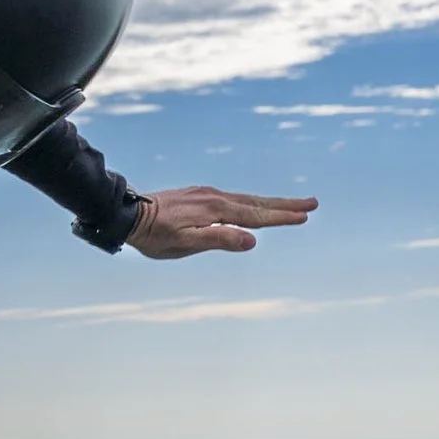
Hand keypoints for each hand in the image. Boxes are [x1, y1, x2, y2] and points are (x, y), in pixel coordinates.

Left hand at [127, 186, 316, 258]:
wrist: (126, 214)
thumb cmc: (154, 236)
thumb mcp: (185, 244)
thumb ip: (219, 240)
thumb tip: (252, 239)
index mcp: (216, 211)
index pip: (257, 216)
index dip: (281, 217)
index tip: (305, 216)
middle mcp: (214, 198)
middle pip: (257, 202)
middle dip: (285, 204)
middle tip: (312, 203)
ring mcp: (206, 194)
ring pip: (246, 198)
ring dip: (270, 201)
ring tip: (291, 204)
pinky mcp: (198, 195)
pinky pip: (233, 197)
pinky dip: (250, 201)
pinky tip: (252, 204)